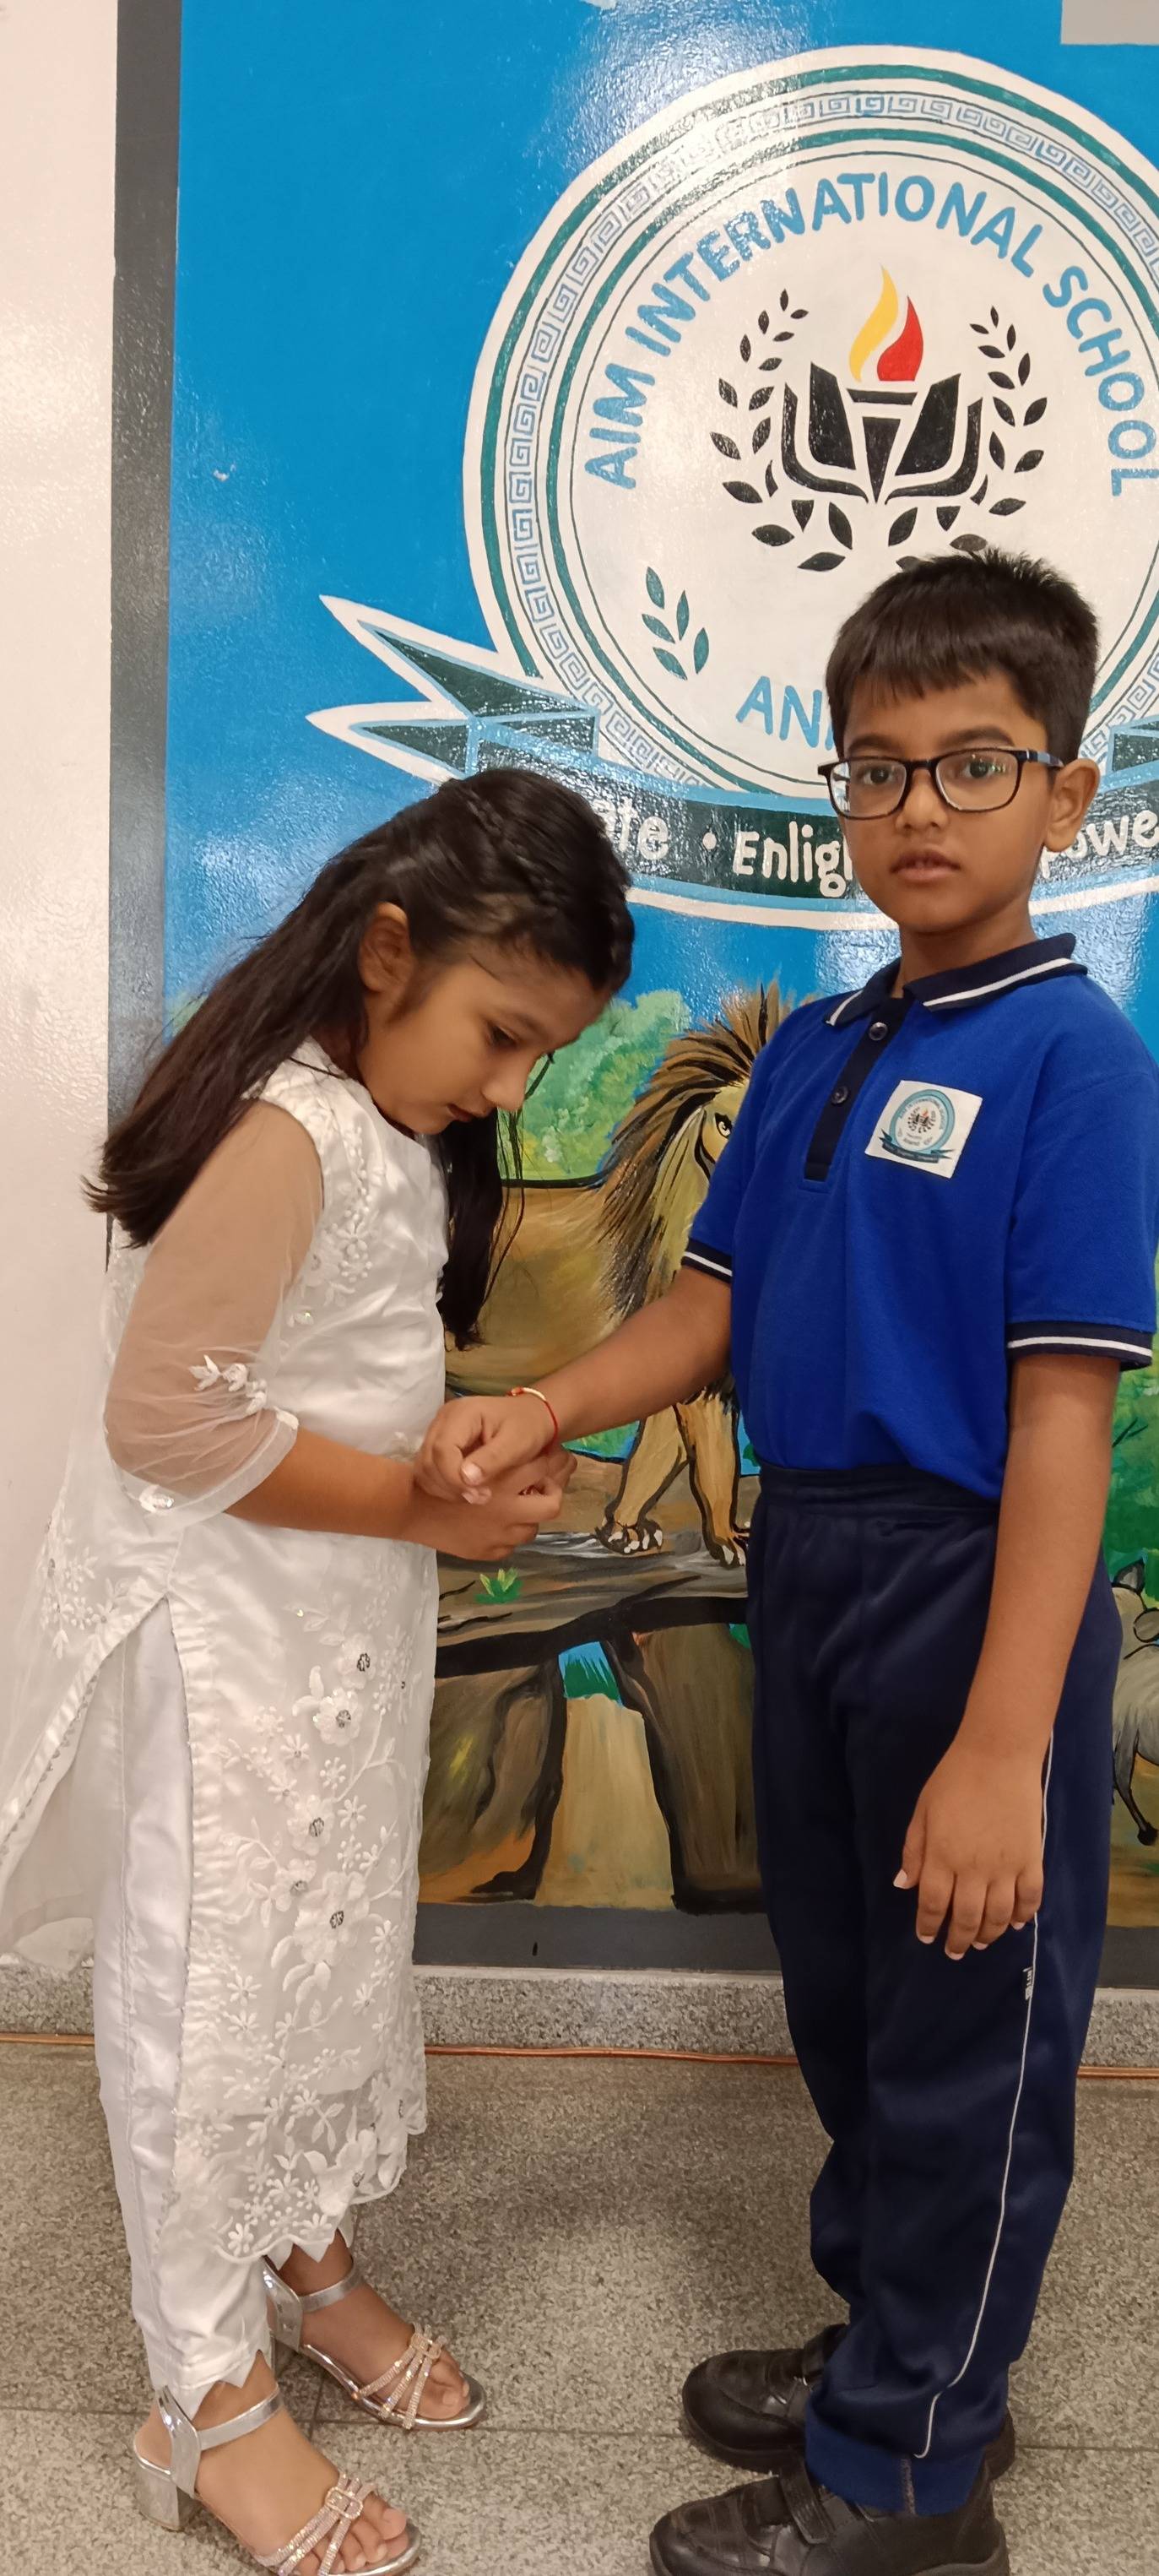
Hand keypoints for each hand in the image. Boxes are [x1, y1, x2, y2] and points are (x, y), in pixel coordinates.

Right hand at [404, 1464, 563, 1560]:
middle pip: (551, 1505)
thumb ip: (500, 1455)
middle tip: (542, 1487)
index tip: (547, 1462)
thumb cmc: (437, 1470)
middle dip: (551, 1493)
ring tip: (517, 1505)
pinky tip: (495, 1523)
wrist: (408, 1507)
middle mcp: (506, 1510)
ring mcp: (497, 1536)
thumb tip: (540, 1456)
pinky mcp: (486, 1552)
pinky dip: (506, 1534)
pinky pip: (509, 1546)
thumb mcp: (469, 1450)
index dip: (548, 1463)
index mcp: (503, 1481)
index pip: (543, 1469)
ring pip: (531, 1529)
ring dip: (527, 1517)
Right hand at [416, 1393, 560, 1502]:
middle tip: (478, 1499)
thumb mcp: (517, 1443)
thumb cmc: (528, 1428)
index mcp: (462, 1413)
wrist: (531, 1417)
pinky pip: (429, 1470)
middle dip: (449, 1485)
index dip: (454, 1477)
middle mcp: (443, 1419)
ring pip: (424, 1467)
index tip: (479, 1495)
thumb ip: (491, 1459)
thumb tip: (466, 1479)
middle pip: (428, 1459)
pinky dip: (442, 1486)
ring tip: (472, 1496)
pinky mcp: (439, 1445)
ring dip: (444, 1488)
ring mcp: (438, 1432)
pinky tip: (463, 1492)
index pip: (442, 1449)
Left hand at [896, 1738, 1045, 1959]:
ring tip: (980, 1942)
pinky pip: (1030, 1898)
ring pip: (998, 1916)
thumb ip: (914, 1850)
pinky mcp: (1031, 1859)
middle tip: (954, 1950)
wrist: (998, 1756)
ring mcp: (1006, 1867)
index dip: (929, 1925)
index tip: (927, 1937)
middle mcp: (974, 1869)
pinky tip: (1015, 1923)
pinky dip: (1023, 1916)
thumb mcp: (923, 1811)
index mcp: (942, 1857)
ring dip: (988, 1935)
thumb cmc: (954, 1779)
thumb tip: (905, 1885)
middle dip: (958, 1939)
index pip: (934, 1905)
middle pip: (966, 1918)